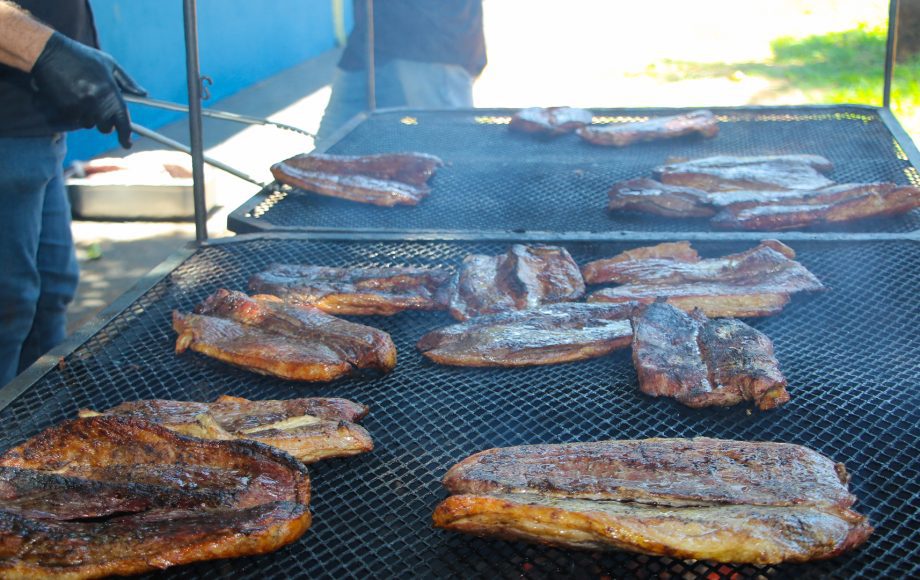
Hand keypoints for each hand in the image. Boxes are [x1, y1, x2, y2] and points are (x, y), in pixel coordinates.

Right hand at [30, 32, 146, 147]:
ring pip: (89, 124)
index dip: (125, 135)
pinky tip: (71, 97)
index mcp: (110, 92)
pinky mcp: (65, 109)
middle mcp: (96, 102)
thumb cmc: (82, 57)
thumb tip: (143, 94)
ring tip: (83, 97)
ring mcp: (80, 107)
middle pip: (105, 128)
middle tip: (99, 109)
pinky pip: (74, 120)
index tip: (127, 144)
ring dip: (89, 117)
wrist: (49, 53)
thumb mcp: (109, 64)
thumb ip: (127, 81)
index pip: (122, 121)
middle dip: (105, 122)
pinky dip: (75, 113)